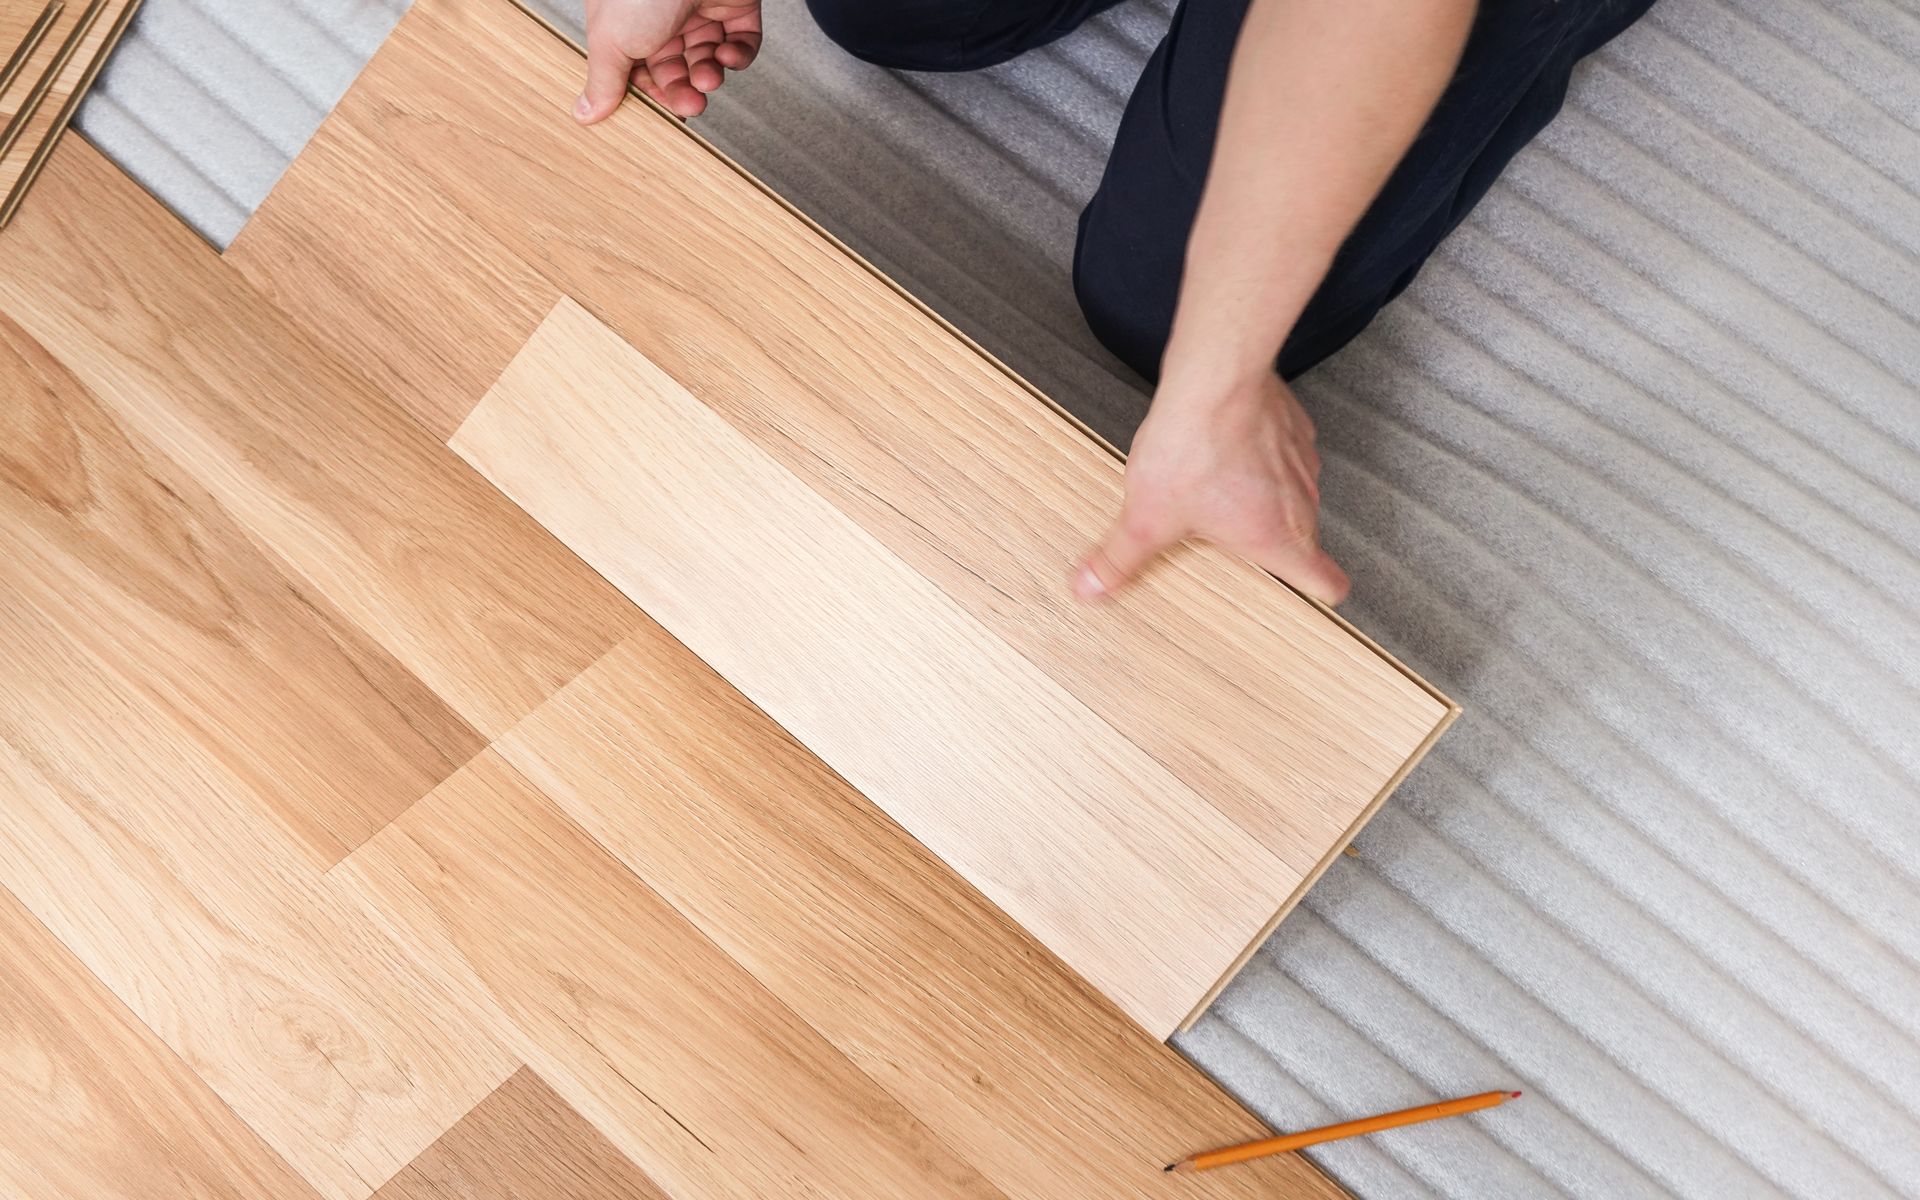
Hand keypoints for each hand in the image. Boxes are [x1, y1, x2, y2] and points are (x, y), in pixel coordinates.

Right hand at [576, 0, 761, 121]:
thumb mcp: (611, 39)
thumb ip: (603, 78)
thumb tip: (585, 112)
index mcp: (628, 23)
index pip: (639, 70)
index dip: (651, 94)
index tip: (660, 114)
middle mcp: (661, 16)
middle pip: (676, 69)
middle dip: (684, 92)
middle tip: (691, 104)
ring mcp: (698, 9)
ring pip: (708, 59)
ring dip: (710, 77)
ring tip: (709, 78)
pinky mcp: (733, 6)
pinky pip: (741, 42)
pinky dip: (739, 57)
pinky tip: (728, 57)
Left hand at [1073, 367, 1350, 604]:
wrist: (1214, 380)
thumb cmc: (1192, 450)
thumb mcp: (1146, 518)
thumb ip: (1120, 559)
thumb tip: (1091, 589)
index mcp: (1278, 538)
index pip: (1328, 583)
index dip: (1319, 590)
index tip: (1303, 592)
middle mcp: (1302, 504)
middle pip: (1302, 539)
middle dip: (1269, 540)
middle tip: (1229, 536)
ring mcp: (1303, 464)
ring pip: (1292, 494)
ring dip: (1265, 495)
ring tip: (1219, 487)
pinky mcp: (1294, 428)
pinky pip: (1284, 456)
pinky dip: (1262, 457)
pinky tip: (1226, 450)